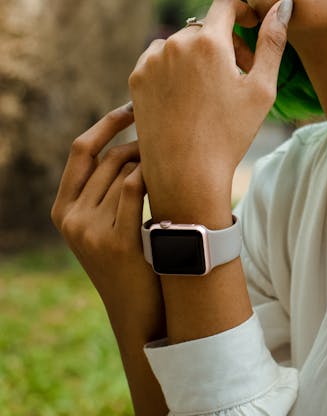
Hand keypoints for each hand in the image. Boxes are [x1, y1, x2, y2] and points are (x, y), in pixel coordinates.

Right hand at [51, 104, 164, 341]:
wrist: (140, 310)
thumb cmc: (134, 255)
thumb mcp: (107, 220)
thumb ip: (108, 186)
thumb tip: (136, 136)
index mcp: (63, 209)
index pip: (81, 149)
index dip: (107, 123)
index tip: (133, 105)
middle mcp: (70, 218)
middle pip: (111, 157)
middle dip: (143, 145)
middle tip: (171, 147)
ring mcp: (89, 231)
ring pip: (127, 171)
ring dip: (155, 164)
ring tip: (175, 170)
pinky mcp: (115, 242)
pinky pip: (136, 188)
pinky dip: (156, 177)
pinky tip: (173, 181)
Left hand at [128, 0, 291, 221]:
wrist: (185, 175)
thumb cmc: (230, 133)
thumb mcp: (261, 88)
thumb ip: (272, 41)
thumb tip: (283, 6)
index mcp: (208, 42)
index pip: (225, 4)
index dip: (242, 12)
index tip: (251, 27)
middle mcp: (175, 43)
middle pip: (205, 28)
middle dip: (224, 43)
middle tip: (239, 74)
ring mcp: (151, 61)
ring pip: (181, 43)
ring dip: (197, 54)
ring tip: (211, 87)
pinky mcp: (136, 79)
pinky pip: (159, 59)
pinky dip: (175, 67)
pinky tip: (188, 95)